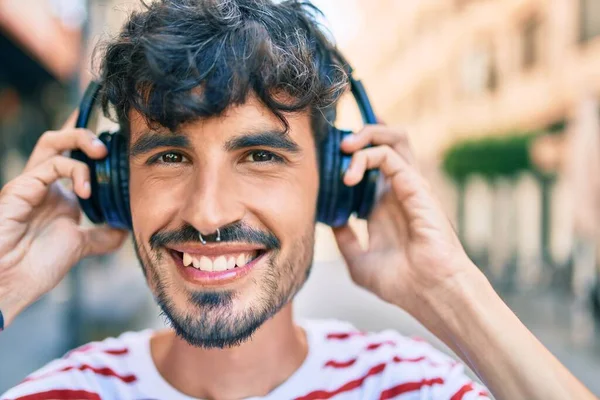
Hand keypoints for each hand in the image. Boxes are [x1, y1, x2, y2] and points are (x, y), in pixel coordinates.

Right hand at [0, 113, 127, 327]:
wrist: (11, 282)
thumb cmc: (37, 266)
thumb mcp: (80, 246)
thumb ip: (102, 235)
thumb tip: (126, 228)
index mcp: (59, 195)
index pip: (75, 158)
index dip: (90, 143)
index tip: (116, 136)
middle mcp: (45, 184)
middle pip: (61, 141)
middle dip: (85, 132)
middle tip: (108, 144)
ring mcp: (32, 183)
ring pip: (52, 141)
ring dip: (80, 139)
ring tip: (101, 153)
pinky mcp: (21, 186)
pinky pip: (51, 164)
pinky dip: (75, 170)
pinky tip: (85, 192)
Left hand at [333, 124, 477, 318]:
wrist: (429, 293)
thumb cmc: (401, 283)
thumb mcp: (359, 262)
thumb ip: (345, 240)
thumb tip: (330, 223)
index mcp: (385, 206)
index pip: (374, 165)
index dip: (354, 152)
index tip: (330, 151)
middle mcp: (398, 191)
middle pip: (386, 143)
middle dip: (361, 134)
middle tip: (339, 145)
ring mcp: (409, 186)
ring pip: (394, 138)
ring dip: (367, 134)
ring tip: (345, 148)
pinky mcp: (416, 185)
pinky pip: (390, 155)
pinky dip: (367, 156)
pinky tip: (350, 177)